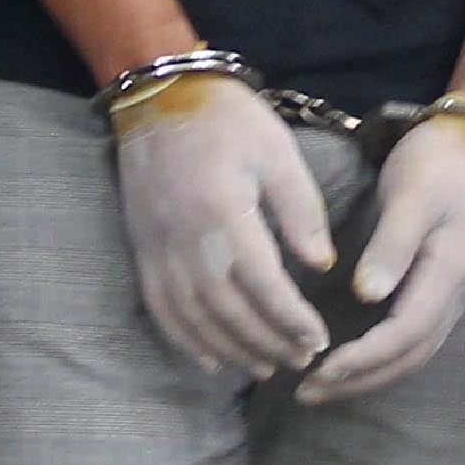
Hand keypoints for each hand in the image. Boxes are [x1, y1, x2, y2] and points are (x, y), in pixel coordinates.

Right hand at [109, 75, 331, 377]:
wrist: (159, 97)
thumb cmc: (227, 119)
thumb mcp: (276, 151)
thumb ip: (301, 210)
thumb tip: (321, 264)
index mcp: (222, 211)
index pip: (261, 283)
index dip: (291, 318)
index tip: (320, 339)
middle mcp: (184, 239)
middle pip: (228, 310)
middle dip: (268, 342)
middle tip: (303, 360)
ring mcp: (157, 249)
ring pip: (195, 318)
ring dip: (233, 350)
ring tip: (267, 368)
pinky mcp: (142, 251)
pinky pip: (162, 309)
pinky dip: (187, 341)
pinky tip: (213, 361)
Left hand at [297, 112, 464, 404]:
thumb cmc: (434, 164)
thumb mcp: (411, 195)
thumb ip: (392, 245)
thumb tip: (367, 295)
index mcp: (451, 271)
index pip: (406, 332)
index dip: (364, 357)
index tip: (319, 369)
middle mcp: (457, 294)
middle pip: (411, 356)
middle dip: (360, 379)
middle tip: (307, 392)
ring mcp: (453, 296)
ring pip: (413, 354)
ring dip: (369, 375)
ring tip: (320, 386)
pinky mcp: (440, 292)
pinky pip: (412, 338)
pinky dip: (381, 357)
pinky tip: (349, 360)